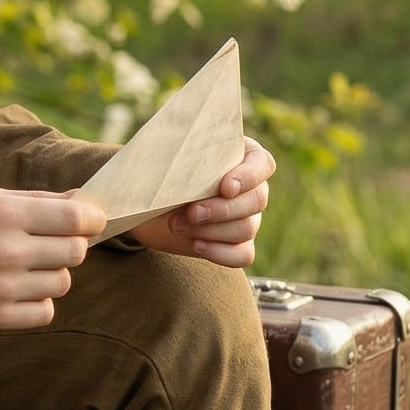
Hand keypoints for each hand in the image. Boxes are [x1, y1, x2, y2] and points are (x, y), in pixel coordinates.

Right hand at [0, 187, 108, 328]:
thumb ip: (39, 200)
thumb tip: (87, 203)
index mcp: (5, 214)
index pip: (76, 218)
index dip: (92, 219)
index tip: (90, 221)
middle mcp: (6, 250)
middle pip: (76, 252)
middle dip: (71, 245)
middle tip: (48, 243)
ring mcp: (1, 287)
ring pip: (62, 283)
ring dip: (51, 274)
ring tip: (23, 266)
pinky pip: (44, 312)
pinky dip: (38, 302)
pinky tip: (18, 290)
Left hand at [136, 139, 276, 268]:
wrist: (147, 205)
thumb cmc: (160, 174)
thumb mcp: (164, 159)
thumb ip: (176, 154)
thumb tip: (174, 161)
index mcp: (241, 157)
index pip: (263, 164)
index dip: (249, 176)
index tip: (225, 187)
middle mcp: (250, 188)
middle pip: (256, 200)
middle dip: (222, 209)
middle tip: (191, 212)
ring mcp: (247, 218)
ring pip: (247, 228)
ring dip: (211, 230)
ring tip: (178, 225)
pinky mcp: (236, 245)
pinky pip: (244, 255)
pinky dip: (221, 253)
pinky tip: (197, 245)